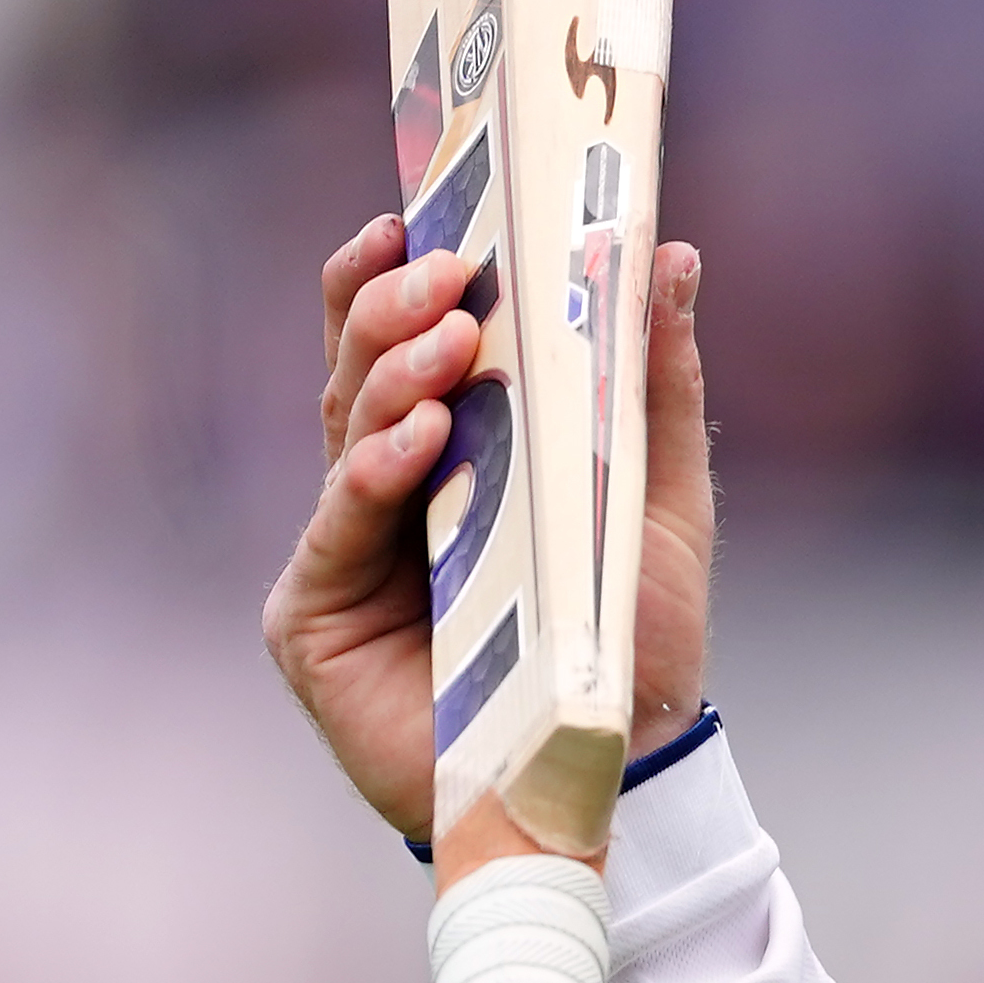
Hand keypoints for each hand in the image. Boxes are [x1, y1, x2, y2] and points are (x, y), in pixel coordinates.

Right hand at [269, 217, 720, 845]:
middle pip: (363, 375)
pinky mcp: (316, 615)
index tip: (426, 209)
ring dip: (393, 378)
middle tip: (445, 266)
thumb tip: (667, 252)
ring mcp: (342, 551)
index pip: (405, 345)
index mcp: (453, 455)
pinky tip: (419, 438)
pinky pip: (340, 528)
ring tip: (448, 341)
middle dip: (397, 312)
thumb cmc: (630, 643)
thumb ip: (653, 382)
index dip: (399, 274)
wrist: (620, 773)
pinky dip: (378, 477)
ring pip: (348, 436)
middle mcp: (385, 493)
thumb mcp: (658, 499)